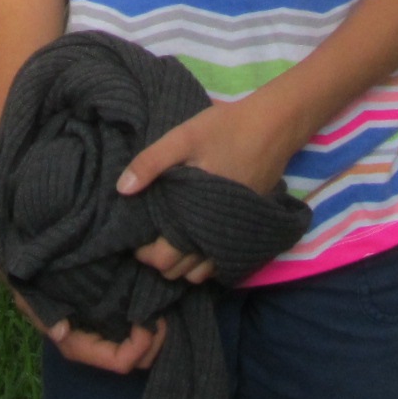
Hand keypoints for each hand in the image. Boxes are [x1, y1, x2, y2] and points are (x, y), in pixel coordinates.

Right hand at [10, 287, 167, 374]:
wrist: (36, 259)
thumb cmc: (32, 279)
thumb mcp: (30, 295)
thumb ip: (44, 313)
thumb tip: (60, 333)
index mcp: (79, 344)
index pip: (117, 361)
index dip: (139, 347)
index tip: (149, 321)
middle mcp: (95, 342)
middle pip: (136, 360)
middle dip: (153, 342)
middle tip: (162, 313)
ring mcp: (106, 329)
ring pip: (142, 347)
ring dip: (154, 330)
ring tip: (159, 305)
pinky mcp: (114, 313)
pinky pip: (139, 326)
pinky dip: (150, 317)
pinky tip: (153, 298)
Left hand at [118, 97, 304, 284]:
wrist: (275, 126)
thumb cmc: (226, 130)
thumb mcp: (183, 138)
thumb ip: (151, 163)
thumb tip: (121, 190)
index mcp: (198, 217)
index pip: (165, 258)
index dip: (144, 252)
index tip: (135, 236)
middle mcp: (218, 235)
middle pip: (181, 271)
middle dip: (160, 260)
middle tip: (148, 237)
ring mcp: (236, 236)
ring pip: (202, 272)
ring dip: (183, 262)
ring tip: (169, 238)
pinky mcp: (248, 230)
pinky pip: (221, 261)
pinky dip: (205, 259)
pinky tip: (195, 237)